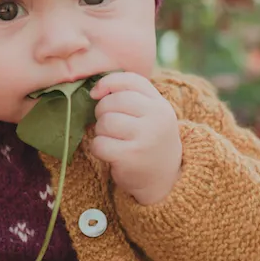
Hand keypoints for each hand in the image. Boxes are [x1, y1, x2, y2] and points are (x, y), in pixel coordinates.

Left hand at [88, 72, 180, 204]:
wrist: (164, 180)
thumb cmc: (149, 141)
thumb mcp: (150, 115)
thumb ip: (131, 97)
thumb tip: (95, 90)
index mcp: (161, 104)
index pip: (131, 80)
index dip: (108, 83)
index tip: (96, 93)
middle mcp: (156, 118)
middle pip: (113, 101)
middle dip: (102, 112)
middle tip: (108, 125)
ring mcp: (145, 137)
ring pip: (105, 122)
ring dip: (100, 131)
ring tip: (111, 139)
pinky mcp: (130, 156)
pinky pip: (99, 143)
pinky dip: (98, 148)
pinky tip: (109, 153)